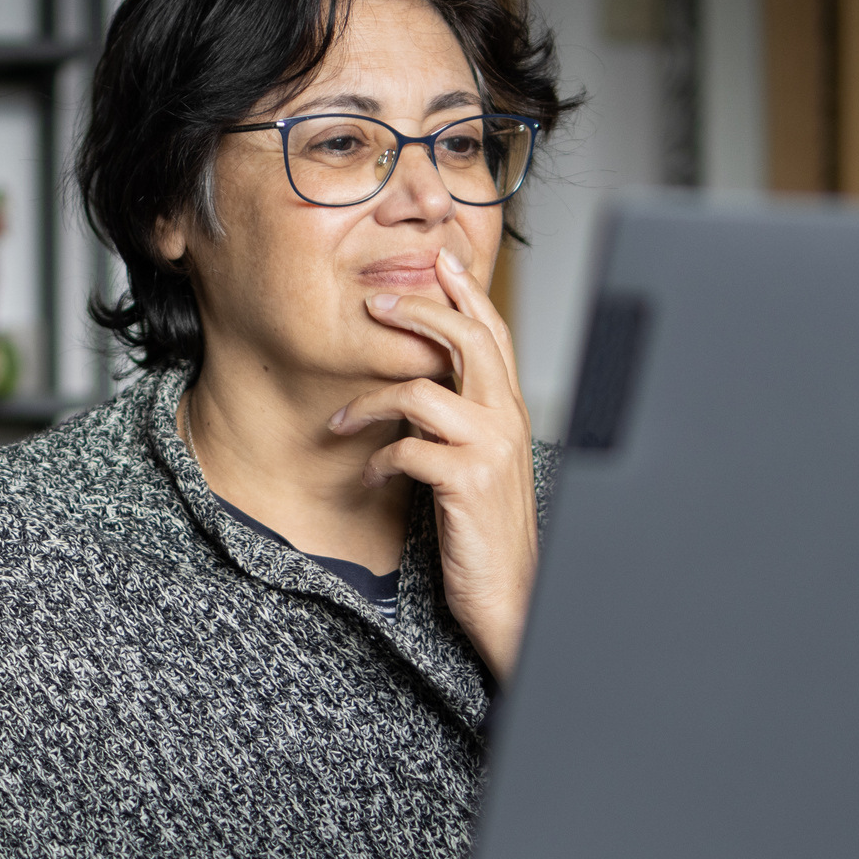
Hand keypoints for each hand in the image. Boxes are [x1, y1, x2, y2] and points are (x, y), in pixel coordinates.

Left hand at [331, 247, 537, 680]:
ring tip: (342, 420)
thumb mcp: (483, 467)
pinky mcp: (467, 482)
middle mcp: (509, 421)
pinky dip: (377, 459)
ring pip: (422, 391)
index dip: (466, 292)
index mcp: (513, 412)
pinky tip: (367, 477)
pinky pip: (407, 449)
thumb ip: (466, 423)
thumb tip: (423, 389)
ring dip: (369, 402)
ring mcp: (491, 450)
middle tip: (373, 305)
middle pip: (467, 339)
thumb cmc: (489, 534)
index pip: (495, 334)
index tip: (436, 261)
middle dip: (417, 311)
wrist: (515, 597)